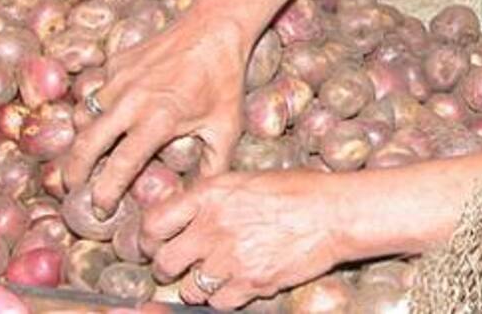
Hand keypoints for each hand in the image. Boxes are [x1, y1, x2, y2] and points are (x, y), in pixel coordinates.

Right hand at [63, 14, 247, 212]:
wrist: (216, 27)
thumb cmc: (223, 80)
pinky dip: (93, 109)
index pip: (120, 166)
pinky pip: (94, 92)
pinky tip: (107, 118)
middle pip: (85, 145)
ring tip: (87, 155)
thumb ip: (213, 166)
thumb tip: (198, 198)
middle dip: (72, 172)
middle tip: (72, 188)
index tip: (100, 208)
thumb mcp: (226, 127)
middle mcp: (131, 99)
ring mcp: (120, 78)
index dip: (105, 193)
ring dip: (81, 139)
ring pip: (83, 116)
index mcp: (158, 119)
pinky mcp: (116, 62)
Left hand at [143, 170, 345, 309]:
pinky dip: (225, 297)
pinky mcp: (250, 283)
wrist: (334, 212)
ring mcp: (230, 258)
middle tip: (179, 266)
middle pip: (165, 262)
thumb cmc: (297, 190)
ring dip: (198, 285)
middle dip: (168, 267)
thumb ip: (212, 198)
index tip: (153, 243)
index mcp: (210, 194)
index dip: (148, 238)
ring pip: (190, 288)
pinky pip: (219, 303)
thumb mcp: (246, 180)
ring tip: (215, 274)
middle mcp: (213, 226)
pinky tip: (239, 281)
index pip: (154, 223)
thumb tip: (182, 214)